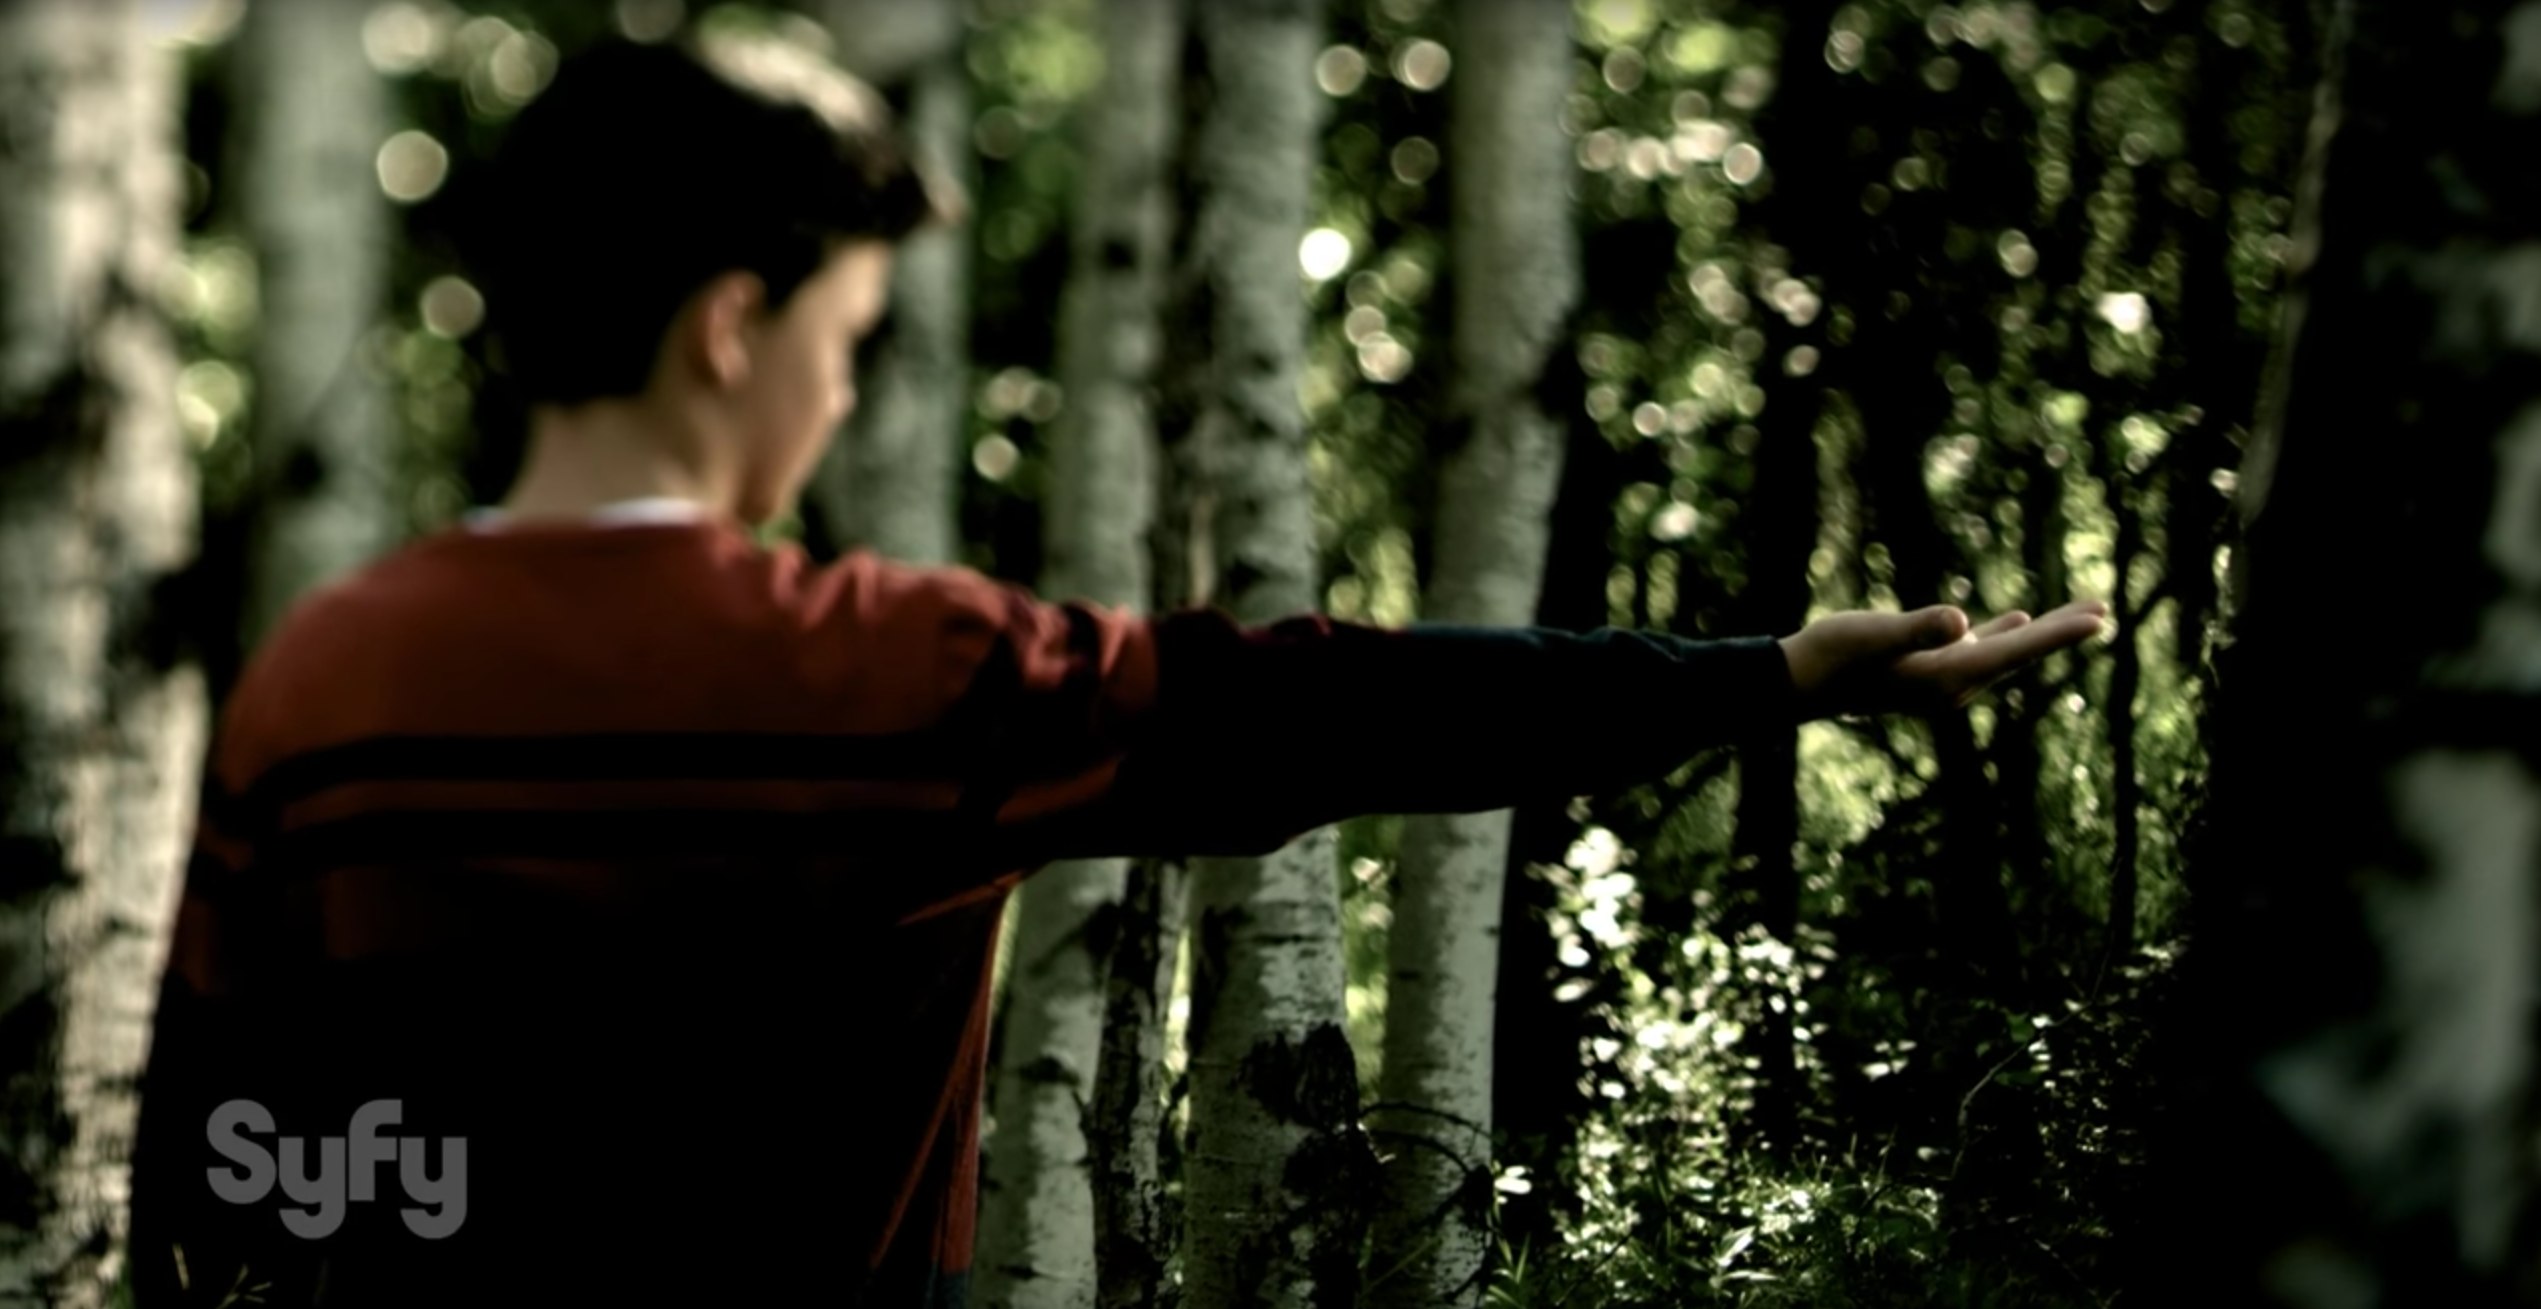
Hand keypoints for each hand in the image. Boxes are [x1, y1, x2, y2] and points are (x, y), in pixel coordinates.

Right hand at [1776, 599, 2110, 720]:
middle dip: (2062, 632)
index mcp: (1947, 676)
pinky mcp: (1925, 669)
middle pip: (2019, 654)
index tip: (2099, 618)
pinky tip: (2015, 619)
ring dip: (2041, 632)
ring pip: (2005, 651)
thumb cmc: (1831, 657)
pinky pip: (1979, 650)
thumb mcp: (1874, 635)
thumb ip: (1916, 630)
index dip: (2058, 633)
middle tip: (2103, 609)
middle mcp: (1952, 685)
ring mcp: (1940, 679)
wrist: (1797, 684)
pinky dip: (2004, 635)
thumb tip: (1961, 622)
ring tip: (2077, 615)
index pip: (2015, 651)